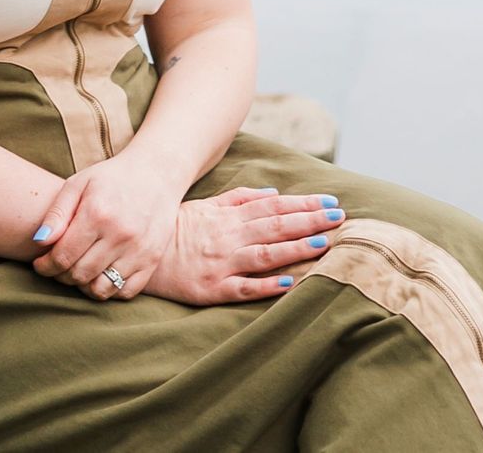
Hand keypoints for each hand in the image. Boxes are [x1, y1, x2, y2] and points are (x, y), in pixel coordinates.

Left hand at [30, 147, 183, 300]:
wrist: (157, 172)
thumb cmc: (112, 177)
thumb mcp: (79, 183)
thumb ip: (56, 213)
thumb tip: (39, 242)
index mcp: (97, 213)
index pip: (63, 256)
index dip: (46, 266)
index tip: (40, 263)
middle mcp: (119, 235)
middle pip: (79, 275)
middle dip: (61, 275)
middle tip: (57, 266)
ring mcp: (138, 250)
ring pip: (101, 289)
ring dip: (83, 286)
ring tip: (78, 271)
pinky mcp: (152, 260)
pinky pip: (124, 292)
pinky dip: (109, 290)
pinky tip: (100, 275)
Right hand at [143, 185, 345, 305]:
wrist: (143, 255)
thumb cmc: (178, 227)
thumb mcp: (207, 205)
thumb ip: (240, 198)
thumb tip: (275, 193)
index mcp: (229, 216)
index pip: (273, 207)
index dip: (303, 204)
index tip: (330, 201)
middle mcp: (229, 237)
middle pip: (275, 226)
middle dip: (309, 221)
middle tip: (339, 218)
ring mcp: (222, 263)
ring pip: (264, 255)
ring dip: (294, 249)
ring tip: (322, 244)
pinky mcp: (213, 289)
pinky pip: (243, 287)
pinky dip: (266, 285)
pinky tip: (289, 283)